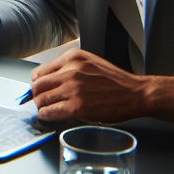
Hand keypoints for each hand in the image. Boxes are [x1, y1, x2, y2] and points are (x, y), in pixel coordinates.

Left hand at [29, 49, 173, 124]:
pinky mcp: (77, 106)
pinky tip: (49, 116)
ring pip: (41, 99)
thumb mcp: (90, 63)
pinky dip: (45, 115)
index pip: (40, 71)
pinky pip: (50, 112)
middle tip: (39, 101)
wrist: (136, 94)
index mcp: (73, 58)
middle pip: (38, 85)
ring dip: (40, 106)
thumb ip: (69, 67)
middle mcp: (70, 70)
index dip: (38, 83)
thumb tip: (48, 79)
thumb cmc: (115, 81)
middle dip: (36, 95)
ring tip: (45, 109)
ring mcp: (73, 89)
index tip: (40, 89)